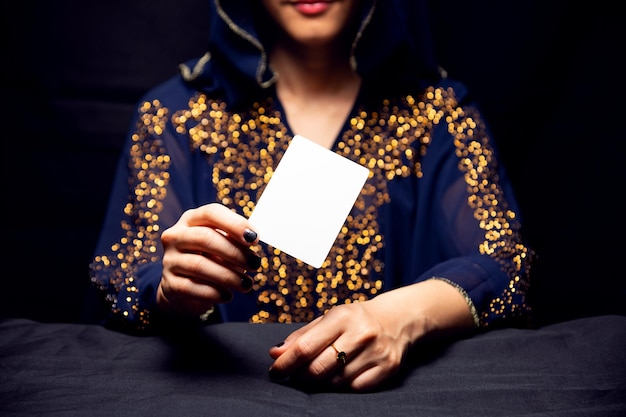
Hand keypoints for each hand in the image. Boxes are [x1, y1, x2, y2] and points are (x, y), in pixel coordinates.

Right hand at [157, 203, 261, 317]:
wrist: (185, 288)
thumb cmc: (211, 259)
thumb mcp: (223, 244)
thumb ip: (235, 240)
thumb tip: (253, 239)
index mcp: (191, 219)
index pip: (211, 213)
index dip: (235, 224)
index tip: (255, 238)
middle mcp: (175, 236)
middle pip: (205, 238)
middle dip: (235, 252)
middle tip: (255, 264)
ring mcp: (169, 260)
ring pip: (199, 265)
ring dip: (228, 276)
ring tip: (246, 284)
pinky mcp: (169, 284)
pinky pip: (192, 288)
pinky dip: (214, 293)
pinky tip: (228, 295)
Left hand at [268, 279, 473, 391]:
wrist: (398, 319)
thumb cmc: (355, 320)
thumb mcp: (329, 319)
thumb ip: (302, 336)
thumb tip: (275, 354)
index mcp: (342, 317)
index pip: (306, 346)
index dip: (287, 362)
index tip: (275, 371)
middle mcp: (361, 333)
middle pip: (320, 367)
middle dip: (301, 376)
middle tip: (295, 376)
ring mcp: (376, 352)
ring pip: (336, 381)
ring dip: (321, 382)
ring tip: (318, 374)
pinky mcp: (388, 368)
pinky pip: (356, 388)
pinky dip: (344, 386)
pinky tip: (341, 376)